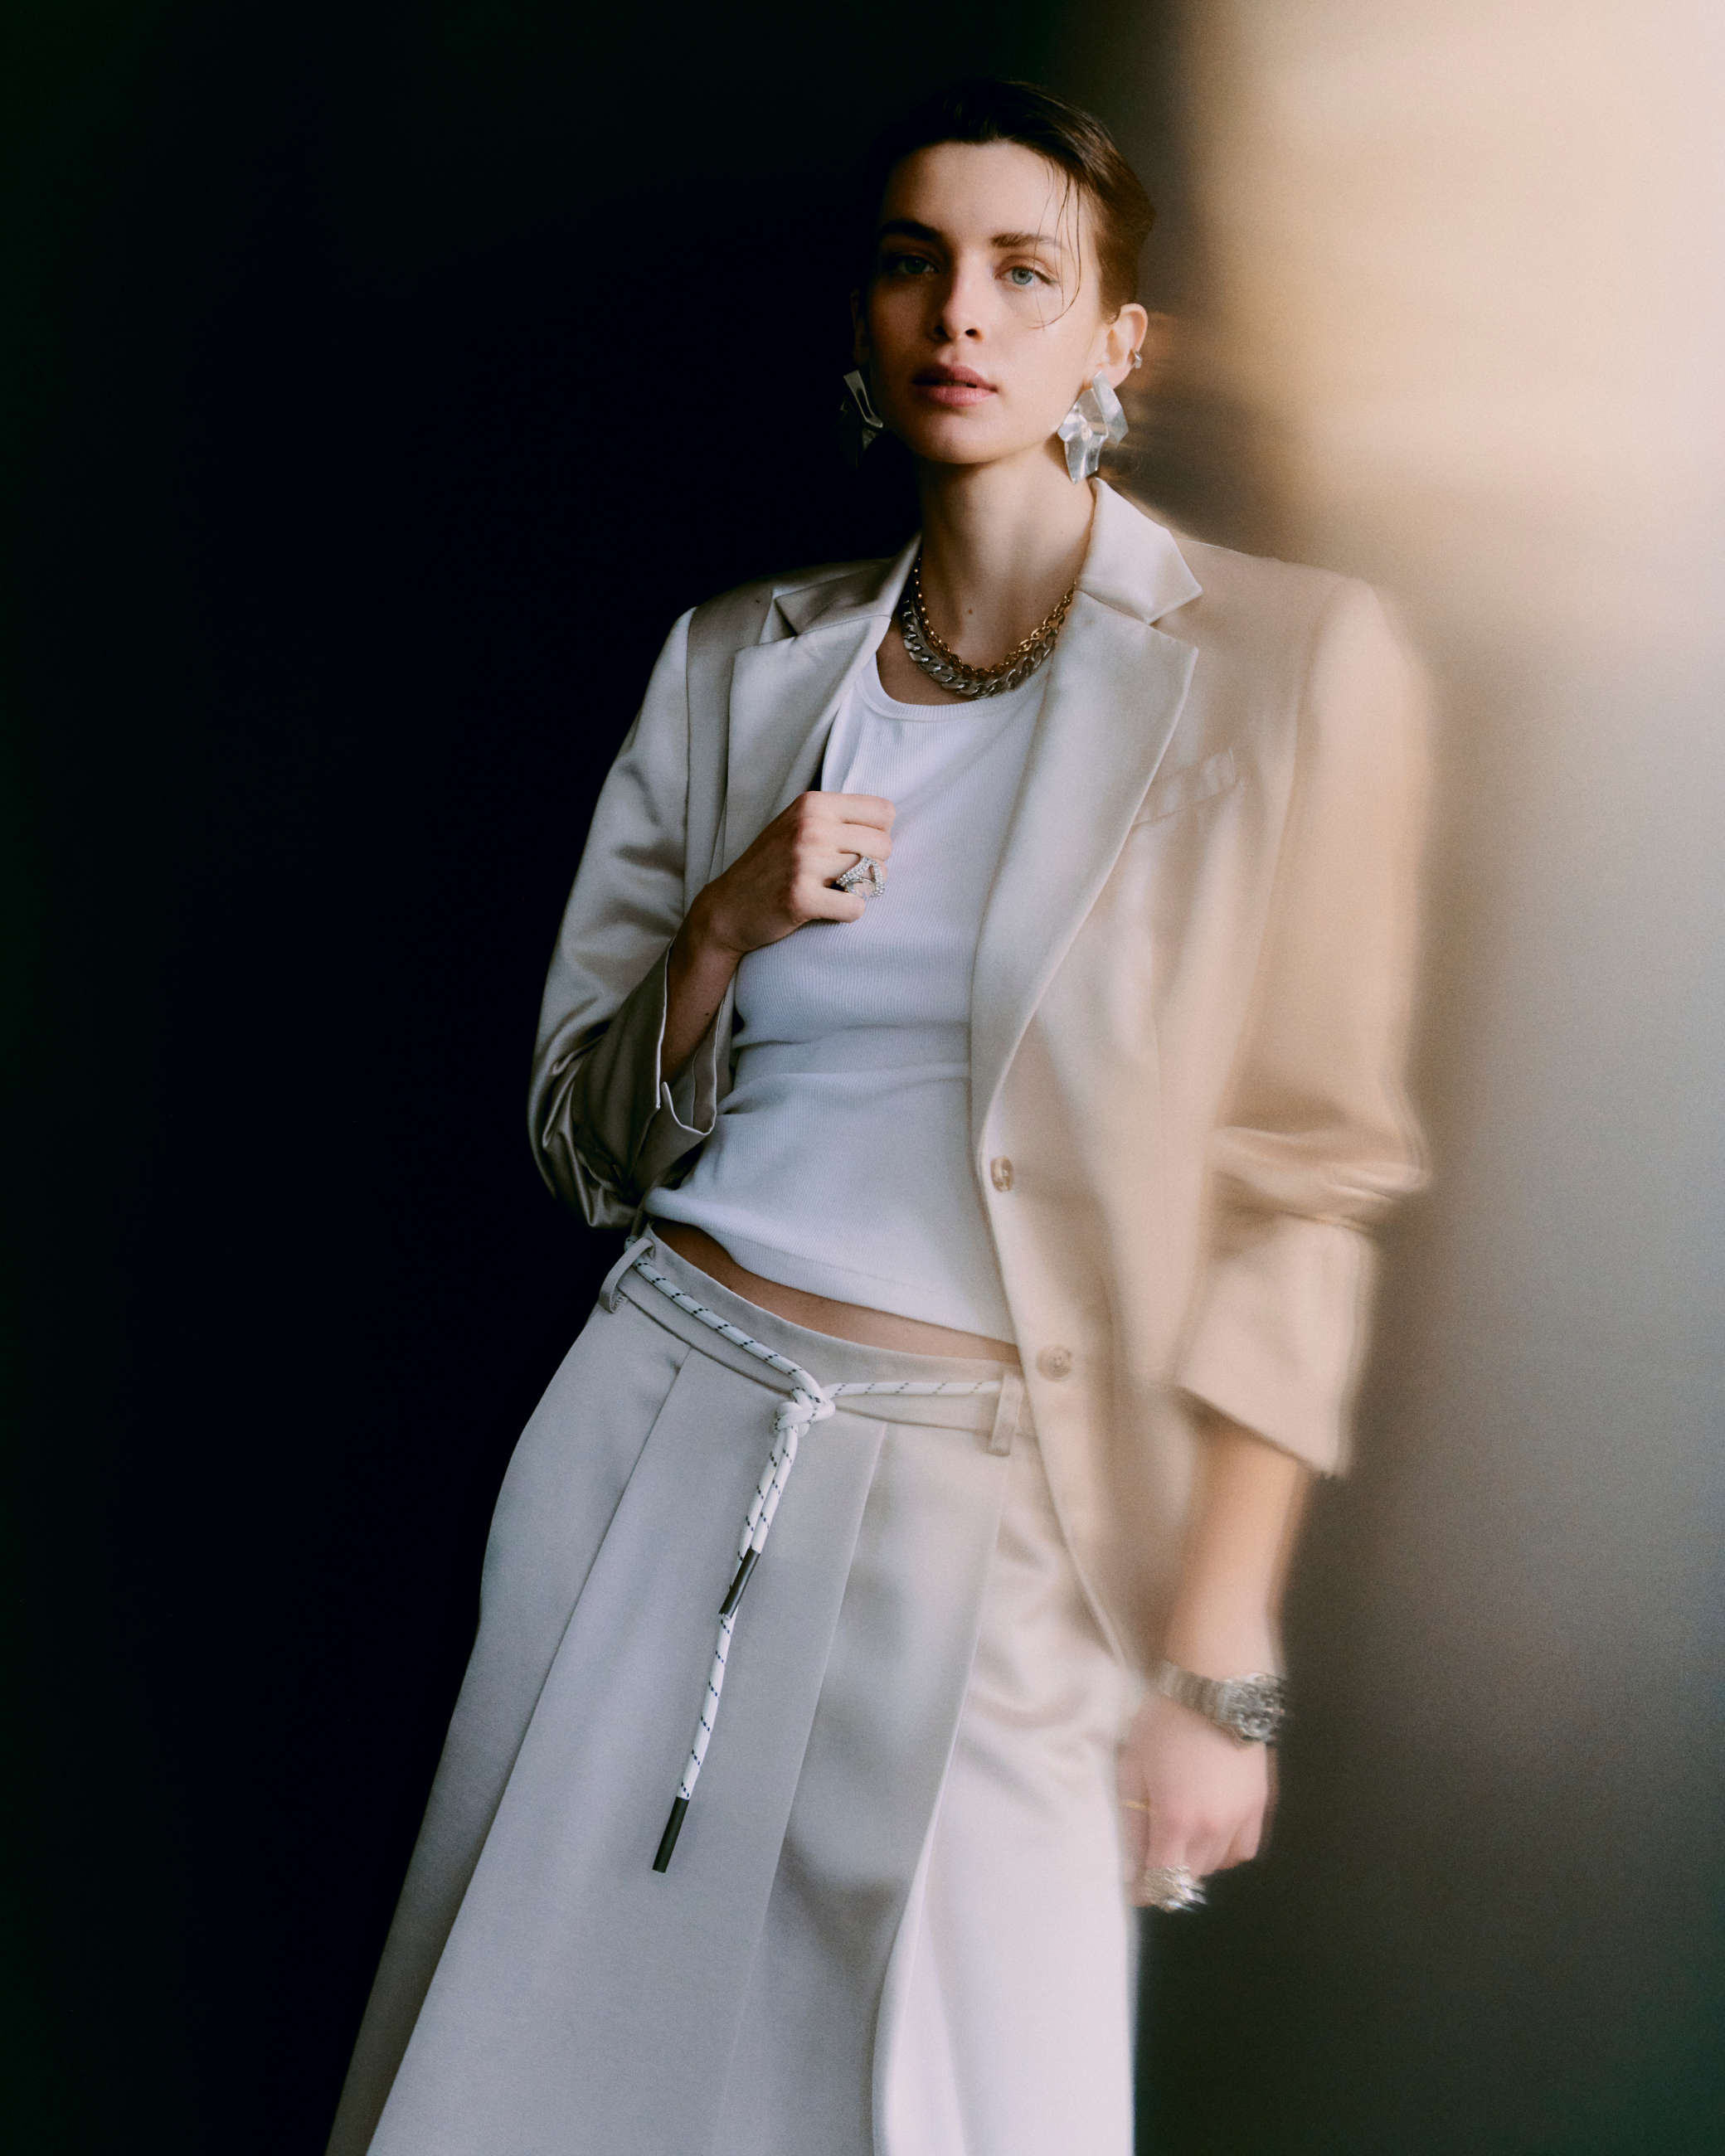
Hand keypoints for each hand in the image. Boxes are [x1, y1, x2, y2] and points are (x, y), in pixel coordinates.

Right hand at [694, 791, 894, 957]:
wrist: (727, 907)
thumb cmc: (771, 866)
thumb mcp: (798, 824)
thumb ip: (837, 817)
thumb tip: (888, 822)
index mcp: (813, 804)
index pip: (884, 812)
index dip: (876, 835)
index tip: (854, 849)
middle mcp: (810, 827)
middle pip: (884, 845)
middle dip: (873, 865)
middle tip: (846, 877)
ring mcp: (804, 862)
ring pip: (875, 875)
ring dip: (862, 889)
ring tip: (837, 891)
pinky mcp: (801, 897)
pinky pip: (856, 907)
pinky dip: (848, 913)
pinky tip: (828, 909)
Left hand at [1117, 1687, 1273, 1904]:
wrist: (1215, 1686)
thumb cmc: (1165, 1721)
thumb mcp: (1134, 1767)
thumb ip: (1132, 1822)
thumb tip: (1129, 1867)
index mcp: (1178, 1821)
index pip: (1162, 1881)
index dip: (1144, 1891)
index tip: (1132, 1888)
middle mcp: (1214, 1828)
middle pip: (1191, 1877)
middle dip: (1168, 1876)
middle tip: (1150, 1859)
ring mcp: (1242, 1817)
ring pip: (1218, 1865)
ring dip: (1196, 1865)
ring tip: (1179, 1843)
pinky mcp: (1260, 1804)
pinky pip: (1244, 1848)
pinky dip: (1226, 1852)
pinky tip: (1211, 1835)